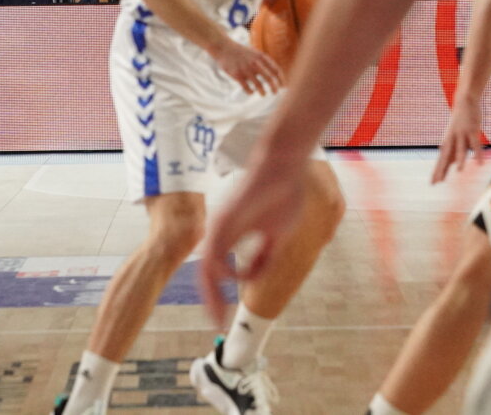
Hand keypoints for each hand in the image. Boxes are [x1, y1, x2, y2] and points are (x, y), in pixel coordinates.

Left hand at [199, 145, 306, 326]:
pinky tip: (233, 280)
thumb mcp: (274, 235)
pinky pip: (214, 255)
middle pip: (208, 274)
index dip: (221, 293)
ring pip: (206, 269)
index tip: (227, 313)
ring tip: (218, 316)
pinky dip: (222, 274)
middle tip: (217, 324)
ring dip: (212, 295)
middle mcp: (221, 232)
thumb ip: (263, 256)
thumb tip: (255, 277)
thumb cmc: (283, 194)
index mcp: (231, 235)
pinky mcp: (223, 222)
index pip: (218, 270)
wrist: (282, 165)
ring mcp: (219, 227)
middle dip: (212, 301)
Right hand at [209, 38, 283, 96]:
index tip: (283, 86)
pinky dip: (250, 92)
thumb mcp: (254, 53)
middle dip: (274, 88)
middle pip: (270, 79)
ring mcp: (246, 69)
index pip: (276, 70)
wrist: (224, 47)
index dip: (281, 79)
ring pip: (259, 85)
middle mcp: (255, 63)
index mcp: (261, 57)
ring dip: (263, 92)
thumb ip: (264, 62)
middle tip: (275, 93)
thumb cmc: (241, 52)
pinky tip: (251, 92)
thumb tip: (275, 74)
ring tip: (264, 94)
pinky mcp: (237, 75)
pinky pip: (247, 87)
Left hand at [431, 101, 485, 183]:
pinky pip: (475, 144)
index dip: (437, 171)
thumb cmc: (459, 122)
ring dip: (460, 160)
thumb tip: (450, 164)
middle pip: (446, 157)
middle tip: (438, 182)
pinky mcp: (471, 130)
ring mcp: (461, 135)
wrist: (464, 102)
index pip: (441, 160)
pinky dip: (478, 153)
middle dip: (442, 169)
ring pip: (461, 149)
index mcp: (447, 142)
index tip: (433, 183)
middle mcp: (452, 139)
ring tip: (459, 171)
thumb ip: (453, 150)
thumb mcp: (453, 137)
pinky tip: (479, 162)